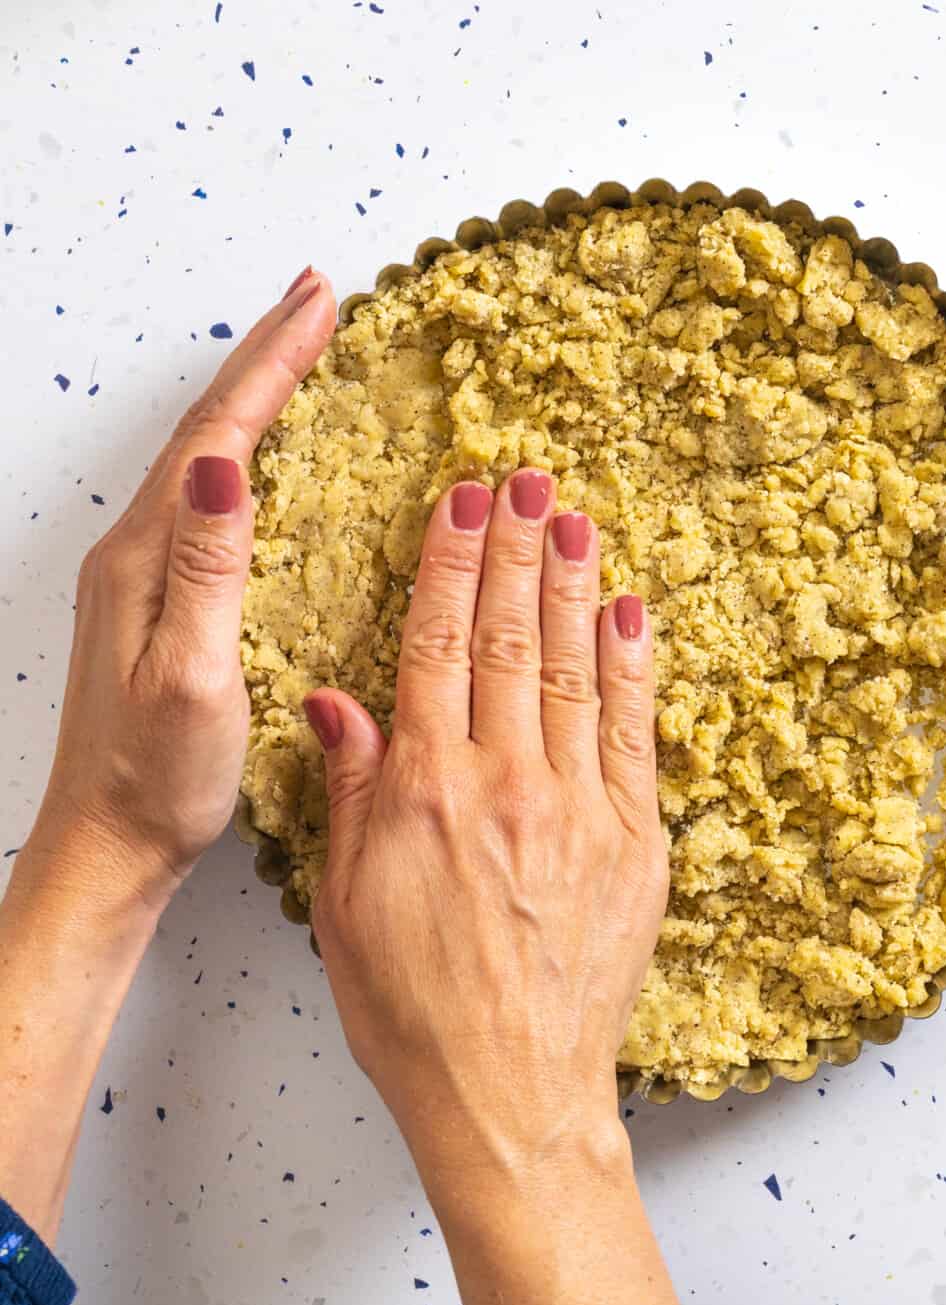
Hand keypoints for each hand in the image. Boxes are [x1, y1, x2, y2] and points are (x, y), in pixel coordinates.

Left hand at [14, 268, 336, 923]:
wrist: (106, 844)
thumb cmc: (154, 781)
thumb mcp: (190, 677)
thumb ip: (208, 569)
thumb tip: (227, 464)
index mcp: (146, 560)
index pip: (219, 438)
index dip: (273, 366)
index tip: (320, 305)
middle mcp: (135, 555)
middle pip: (208, 432)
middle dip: (265, 360)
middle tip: (315, 300)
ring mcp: (142, 578)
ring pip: (205, 462)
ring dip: (254, 401)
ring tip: (298, 355)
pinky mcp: (157, 606)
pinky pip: (207, 506)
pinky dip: (246, 458)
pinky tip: (267, 463)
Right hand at [307, 469, 669, 1178]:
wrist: (510, 1098)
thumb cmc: (415, 1016)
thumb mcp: (345, 905)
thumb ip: (351, 790)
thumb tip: (337, 700)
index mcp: (427, 792)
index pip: (439, 647)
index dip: (452, 565)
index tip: (462, 503)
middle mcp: (508, 785)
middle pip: (514, 639)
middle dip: (517, 549)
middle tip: (527, 479)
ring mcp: (582, 812)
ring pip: (579, 670)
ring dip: (574, 585)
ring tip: (573, 517)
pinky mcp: (636, 848)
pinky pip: (637, 735)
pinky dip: (633, 667)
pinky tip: (628, 611)